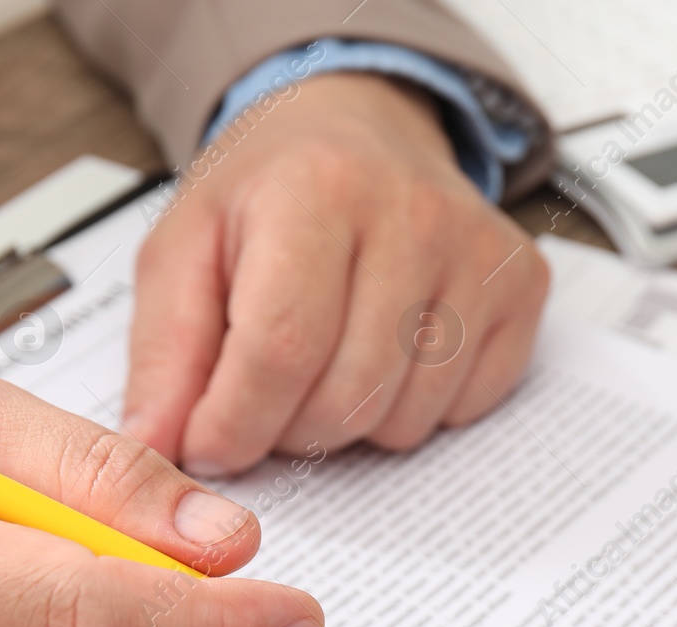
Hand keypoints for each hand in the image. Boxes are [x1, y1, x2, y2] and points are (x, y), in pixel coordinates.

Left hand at [127, 71, 547, 476]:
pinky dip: (411, 410)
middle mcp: (412, 213)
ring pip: (404, 418)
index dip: (234, 423)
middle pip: (345, 398)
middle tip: (261, 399)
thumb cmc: (267, 195)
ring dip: (347, 425)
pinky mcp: (520, 288)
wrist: (353, 131)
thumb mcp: (183, 251)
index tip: (208, 443)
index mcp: (315, 190)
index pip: (280, 350)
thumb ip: (163, 354)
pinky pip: (462, 410)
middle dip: (285, 431)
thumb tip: (156, 445)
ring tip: (322, 365)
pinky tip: (383, 357)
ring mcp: (477, 252)